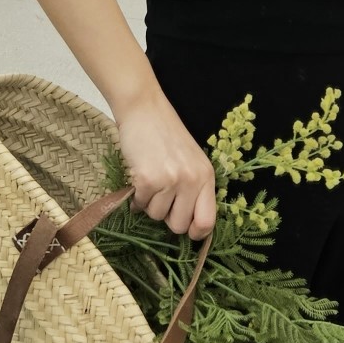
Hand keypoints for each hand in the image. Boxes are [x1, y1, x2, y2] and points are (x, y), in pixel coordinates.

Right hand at [114, 92, 218, 240]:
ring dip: (150, 204)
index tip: (187, 231)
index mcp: (207, 177)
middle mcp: (192, 180)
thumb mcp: (192, 161)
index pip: (207, 221)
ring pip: (156, 216)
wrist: (144, 110)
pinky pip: (140, 204)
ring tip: (151, 181)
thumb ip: (195, 189)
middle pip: (178, 225)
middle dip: (166, 216)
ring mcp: (170, 180)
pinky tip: (139, 178)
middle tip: (162, 197)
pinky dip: (136, 197)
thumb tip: (188, 226)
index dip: (195, 232)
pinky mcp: (147, 179)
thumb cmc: (167, 135)